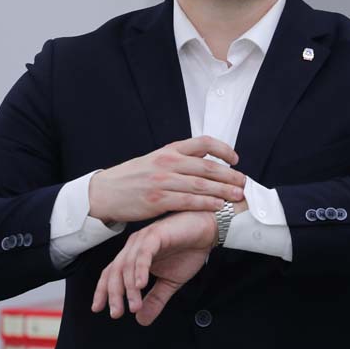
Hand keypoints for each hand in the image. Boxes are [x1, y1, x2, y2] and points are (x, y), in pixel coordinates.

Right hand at [88, 136, 244, 223]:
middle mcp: (167, 162)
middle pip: (207, 166)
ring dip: (223, 191)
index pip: (203, 142)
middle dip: (230, 175)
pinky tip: (218, 206)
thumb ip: (178, 159)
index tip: (235, 159)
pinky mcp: (157, 200)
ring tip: (238, 195)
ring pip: (201, 185)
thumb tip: (204, 160)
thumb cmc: (132, 177)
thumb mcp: (154, 159)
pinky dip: (206, 203)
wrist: (104, 192)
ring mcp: (162, 181)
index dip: (223, 149)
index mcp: (169, 150)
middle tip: (244, 182)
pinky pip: (188, 201)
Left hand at [91, 211, 215, 325]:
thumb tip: (141, 320)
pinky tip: (141, 285)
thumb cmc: (188, 251)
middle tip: (116, 313)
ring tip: (135, 306)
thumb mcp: (170, 283)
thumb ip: (155, 300)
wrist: (207, 231)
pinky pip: (144, 253)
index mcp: (134, 256)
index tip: (98, 309)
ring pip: (128, 264)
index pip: (111, 274)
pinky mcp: (156, 235)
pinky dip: (140, 269)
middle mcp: (134, 247)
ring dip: (129, 287)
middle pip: (115, 271)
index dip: (103, 291)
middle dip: (113, 294)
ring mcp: (143, 239)